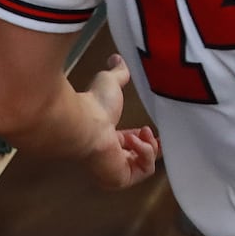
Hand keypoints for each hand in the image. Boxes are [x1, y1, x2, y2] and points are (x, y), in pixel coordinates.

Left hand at [82, 54, 161, 189]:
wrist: (83, 123)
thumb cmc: (93, 105)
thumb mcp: (110, 83)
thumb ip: (118, 73)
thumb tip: (116, 56)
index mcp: (106, 139)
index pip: (128, 145)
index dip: (142, 137)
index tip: (149, 127)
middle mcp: (108, 158)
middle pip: (138, 159)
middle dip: (150, 144)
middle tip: (151, 132)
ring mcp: (113, 171)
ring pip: (144, 165)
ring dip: (148, 147)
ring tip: (140, 133)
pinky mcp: (119, 179)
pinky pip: (143, 170)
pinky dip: (145, 154)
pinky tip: (135, 141)